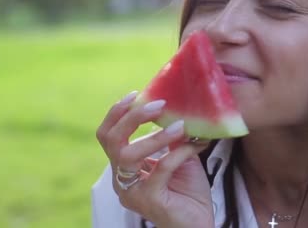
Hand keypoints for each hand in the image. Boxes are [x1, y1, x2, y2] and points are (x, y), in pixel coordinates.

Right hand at [96, 91, 214, 227]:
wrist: (199, 224)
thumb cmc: (188, 192)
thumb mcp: (178, 156)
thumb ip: (171, 137)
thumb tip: (175, 106)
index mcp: (124, 167)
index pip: (107, 135)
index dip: (117, 113)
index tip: (135, 93)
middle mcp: (121, 179)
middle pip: (111, 141)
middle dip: (132, 117)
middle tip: (158, 105)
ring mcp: (132, 191)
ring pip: (128, 155)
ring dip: (155, 136)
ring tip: (180, 125)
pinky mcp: (148, 200)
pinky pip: (161, 168)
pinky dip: (179, 153)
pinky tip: (196, 146)